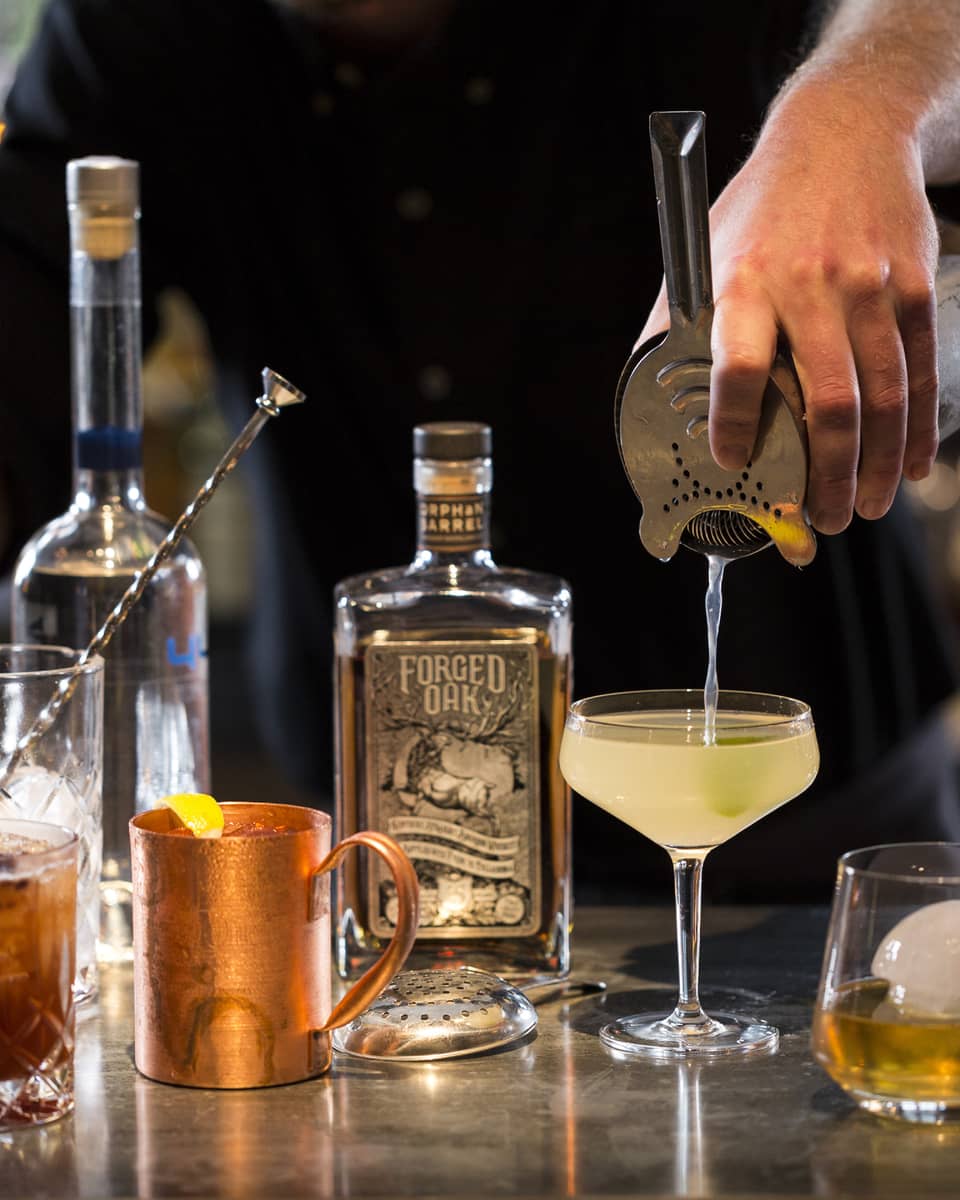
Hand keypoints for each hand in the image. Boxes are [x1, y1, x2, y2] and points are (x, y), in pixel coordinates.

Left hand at [637, 83, 940, 534]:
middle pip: (827, 403)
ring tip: (864, 509)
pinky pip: (920, 372)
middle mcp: (810, 285)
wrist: (845, 129)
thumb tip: (646, 397)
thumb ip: (677, 323)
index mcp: (745, 281)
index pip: (739, 366)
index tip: (732, 463)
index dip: (734, 424)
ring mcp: (870, 285)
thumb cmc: (762, 205)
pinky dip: (917, 431)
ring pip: (883, 398)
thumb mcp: (704, 249)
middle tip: (821, 520)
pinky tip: (910, 466)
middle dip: (826, 476)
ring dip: (875, 467)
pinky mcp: (912, 285)